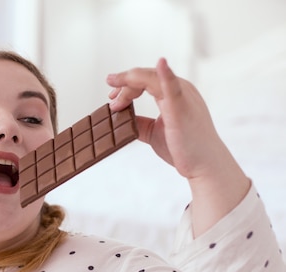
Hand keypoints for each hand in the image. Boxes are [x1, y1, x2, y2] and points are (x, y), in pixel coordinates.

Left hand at [106, 58, 249, 235]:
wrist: (203, 165)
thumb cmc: (183, 148)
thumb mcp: (154, 131)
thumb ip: (140, 122)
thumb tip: (123, 117)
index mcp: (174, 94)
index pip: (146, 80)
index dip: (127, 86)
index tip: (112, 98)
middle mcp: (180, 90)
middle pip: (145, 77)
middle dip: (125, 85)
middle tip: (110, 99)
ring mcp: (182, 96)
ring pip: (151, 78)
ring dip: (129, 83)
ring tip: (113, 93)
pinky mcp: (181, 108)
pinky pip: (173, 87)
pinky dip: (165, 74)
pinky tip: (161, 63)